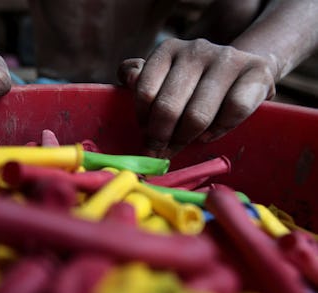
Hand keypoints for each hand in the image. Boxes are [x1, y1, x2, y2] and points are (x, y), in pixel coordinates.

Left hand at [118, 38, 275, 157]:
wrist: (245, 69)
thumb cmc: (195, 82)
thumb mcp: (164, 75)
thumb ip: (141, 78)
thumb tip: (128, 80)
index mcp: (168, 49)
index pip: (145, 91)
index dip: (143, 120)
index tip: (145, 133)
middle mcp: (196, 50)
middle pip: (168, 108)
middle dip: (160, 137)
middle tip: (158, 151)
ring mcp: (226, 60)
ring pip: (198, 115)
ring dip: (185, 139)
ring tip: (180, 145)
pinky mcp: (255, 73)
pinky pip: (233, 112)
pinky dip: (217, 130)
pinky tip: (208, 135)